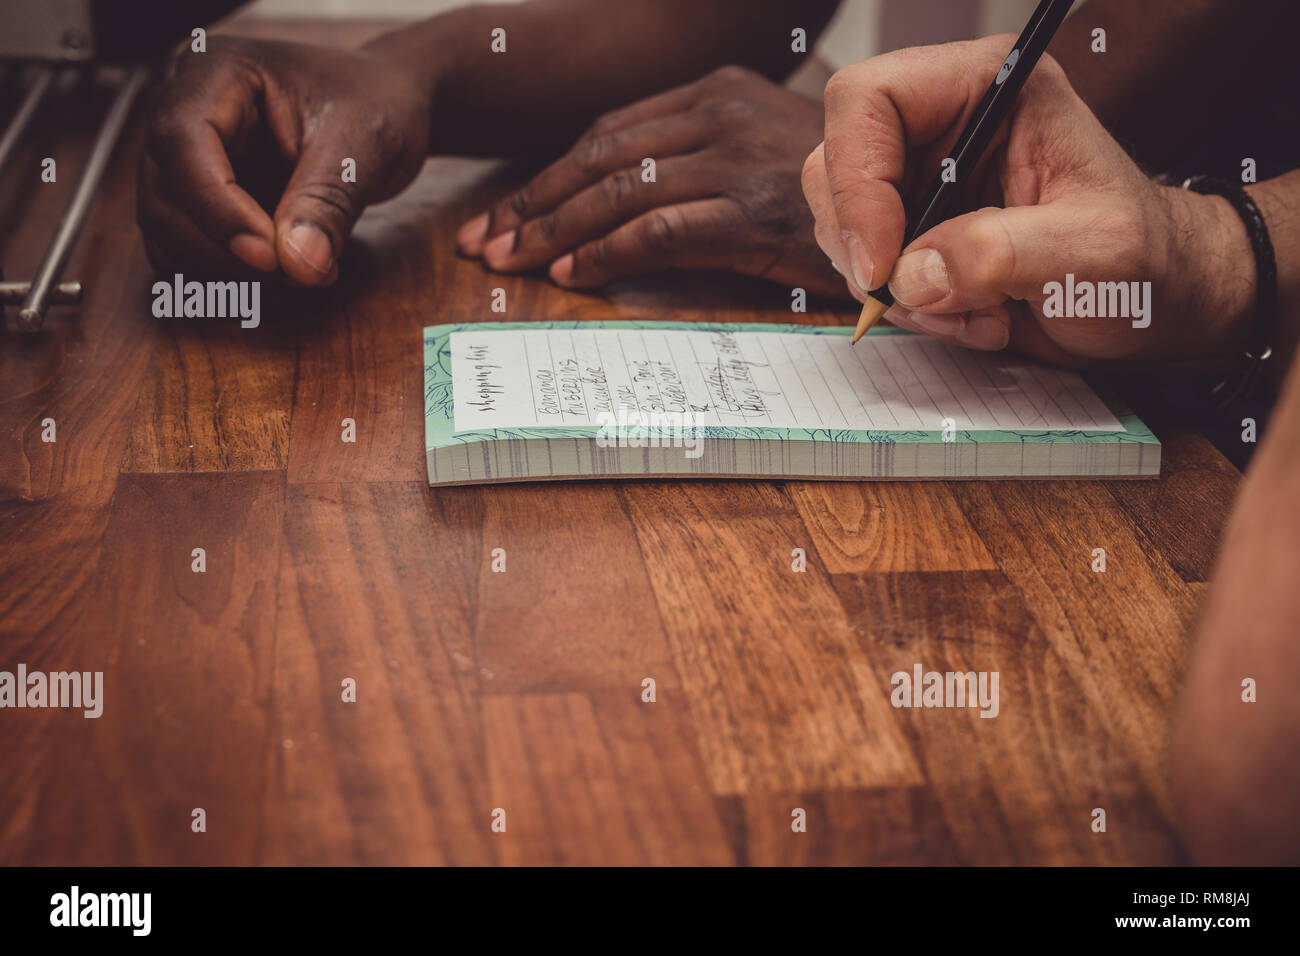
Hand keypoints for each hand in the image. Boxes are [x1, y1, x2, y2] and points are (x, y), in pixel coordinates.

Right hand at [137, 36, 432, 284]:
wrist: (388, 106)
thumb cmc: (376, 106)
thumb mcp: (363, 146)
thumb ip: (326, 203)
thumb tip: (298, 266)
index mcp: (217, 71)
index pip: (182, 143)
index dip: (217, 209)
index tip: (270, 257)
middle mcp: (185, 108)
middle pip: (163, 195)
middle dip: (226, 250)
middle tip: (303, 271)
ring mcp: (187, 155)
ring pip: (167, 229)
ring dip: (230, 269)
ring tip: (307, 268)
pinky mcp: (200, 195)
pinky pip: (187, 248)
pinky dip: (231, 274)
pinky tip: (289, 270)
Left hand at [457, 65, 843, 296]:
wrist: (920, 200)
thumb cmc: (837, 192)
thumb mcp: (762, 151)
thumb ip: (699, 158)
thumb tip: (627, 200)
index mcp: (714, 92)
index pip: (608, 132)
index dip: (547, 175)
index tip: (505, 212)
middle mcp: (718, 114)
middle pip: (597, 156)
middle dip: (530, 202)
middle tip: (483, 241)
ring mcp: (734, 158)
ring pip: (617, 190)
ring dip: (552, 229)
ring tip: (509, 261)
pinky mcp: (750, 208)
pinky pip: (656, 230)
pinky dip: (604, 253)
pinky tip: (570, 273)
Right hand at [802, 37, 1252, 365]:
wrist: (1156, 302)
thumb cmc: (1144, 261)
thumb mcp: (1094, 255)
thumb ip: (1003, 254)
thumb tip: (912, 274)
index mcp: (989, 87)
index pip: (869, 100)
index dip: (857, 182)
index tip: (885, 262)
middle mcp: (943, 122)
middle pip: (836, 165)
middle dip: (870, 248)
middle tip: (928, 298)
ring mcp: (922, 178)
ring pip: (841, 224)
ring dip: (894, 290)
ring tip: (976, 315)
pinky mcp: (914, 230)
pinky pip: (865, 267)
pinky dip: (905, 308)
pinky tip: (970, 318)